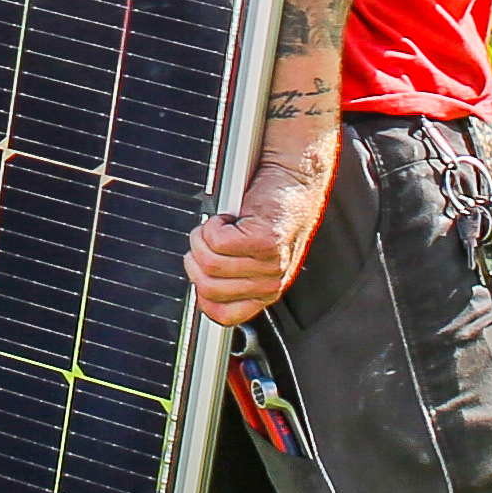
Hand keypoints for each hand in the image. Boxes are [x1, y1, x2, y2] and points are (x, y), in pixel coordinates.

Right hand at [190, 142, 330, 325]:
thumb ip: (230, 274)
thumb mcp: (252, 254)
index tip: (201, 271)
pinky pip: (216, 241)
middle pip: (208, 287)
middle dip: (198, 258)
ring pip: (209, 262)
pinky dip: (213, 223)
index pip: (223, 315)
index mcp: (265, 292)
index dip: (202, 294)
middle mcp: (270, 284)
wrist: (294, 177)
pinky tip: (229, 216)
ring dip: (205, 237)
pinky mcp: (264, 240)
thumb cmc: (269, 209)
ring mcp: (269, 264)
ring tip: (221, 224)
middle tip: (209, 239)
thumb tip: (199, 280)